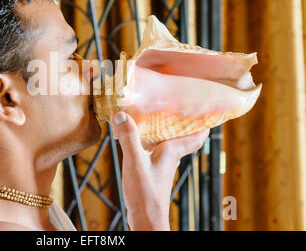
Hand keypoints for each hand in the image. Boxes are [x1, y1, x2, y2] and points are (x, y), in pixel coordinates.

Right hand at [111, 111, 209, 230]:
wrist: (146, 219)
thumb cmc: (146, 193)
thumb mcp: (135, 162)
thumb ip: (129, 138)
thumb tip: (121, 115)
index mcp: (171, 152)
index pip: (195, 137)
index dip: (203, 125)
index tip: (207, 111)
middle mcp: (170, 158)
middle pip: (183, 139)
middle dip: (185, 125)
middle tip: (183, 110)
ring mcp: (162, 167)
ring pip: (171, 145)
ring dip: (169, 134)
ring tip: (162, 120)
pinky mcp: (153, 173)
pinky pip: (158, 153)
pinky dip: (154, 143)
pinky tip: (143, 143)